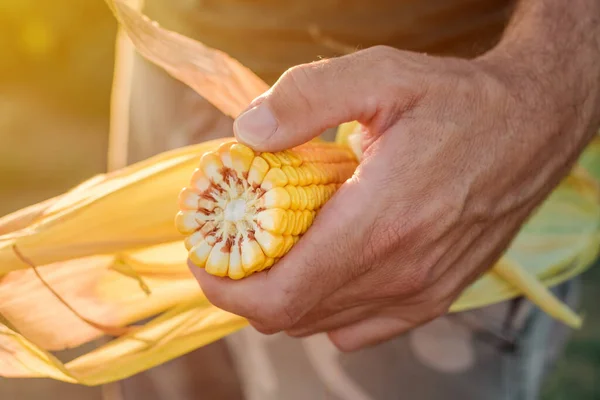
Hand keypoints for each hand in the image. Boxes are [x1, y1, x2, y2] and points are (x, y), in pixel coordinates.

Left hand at [191, 43, 597, 350]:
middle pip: (293, 316)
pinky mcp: (435, 296)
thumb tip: (246, 132)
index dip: (226, 287)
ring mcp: (421, 292)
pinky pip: (359, 328)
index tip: (203, 258)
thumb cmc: (459, 102)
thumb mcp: (380, 75)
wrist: (533, 127)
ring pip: (321, 323)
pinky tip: (323, 267)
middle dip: (246, 288)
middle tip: (230, 245)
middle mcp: (402, 272)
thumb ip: (306, 100)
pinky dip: (324, 308)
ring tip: (272, 249)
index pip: (281, 295)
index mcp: (381, 225)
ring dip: (284, 294)